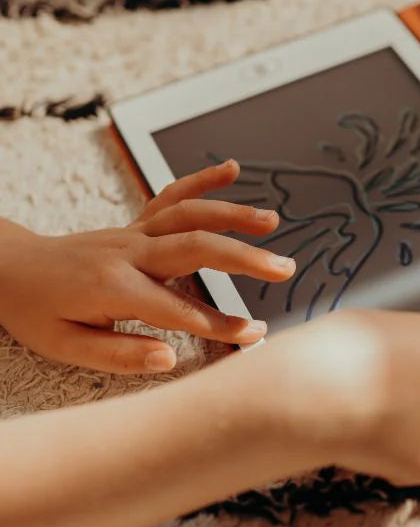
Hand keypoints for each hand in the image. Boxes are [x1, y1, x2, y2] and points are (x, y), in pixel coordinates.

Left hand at [0, 160, 294, 373]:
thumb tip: (170, 358)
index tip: (255, 335)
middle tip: (284, 269)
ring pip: (190, 216)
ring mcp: (133, 233)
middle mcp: (128, 253)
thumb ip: (120, 354)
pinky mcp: (135, 224)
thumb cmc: (36, 311)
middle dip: (245, 259)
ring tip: (272, 220)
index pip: (179, 310)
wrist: (8, 268)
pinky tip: (232, 169)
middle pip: (196, 249)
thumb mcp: (65, 347)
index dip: (221, 325)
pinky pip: (171, 196)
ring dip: (233, 215)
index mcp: (113, 287)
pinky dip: (202, 179)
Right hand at [251, 309, 419, 484]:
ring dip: (417, 441)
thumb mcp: (391, 329)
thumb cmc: (349, 347)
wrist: (331, 387)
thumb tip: (401, 364)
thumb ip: (413, 351)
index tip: (413, 389)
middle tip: (399, 415)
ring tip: (374, 429)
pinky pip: (418, 468)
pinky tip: (368, 445)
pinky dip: (396, 464)